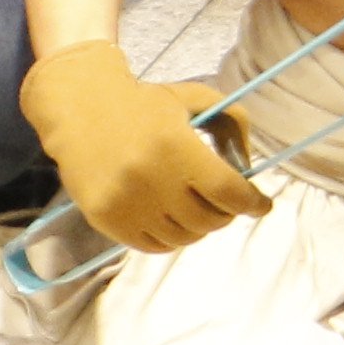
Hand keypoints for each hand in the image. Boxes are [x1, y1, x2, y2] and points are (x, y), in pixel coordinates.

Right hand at [19, 44, 264, 252]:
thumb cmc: (144, 104)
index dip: (252, 203)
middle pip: (208, 220)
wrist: (80, 110)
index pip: (227, 192)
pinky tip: (173, 219)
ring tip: (197, 209)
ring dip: (198, 227)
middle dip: (225, 213)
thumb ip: (233, 121)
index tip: (262, 205)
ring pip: (183, 237)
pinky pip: (152, 246)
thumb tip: (249, 165)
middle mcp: (151, 181)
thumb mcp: (195, 98)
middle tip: (225, 204)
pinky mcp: (105, 220)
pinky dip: (171, 238)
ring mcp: (126, 204)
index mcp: (176, 148)